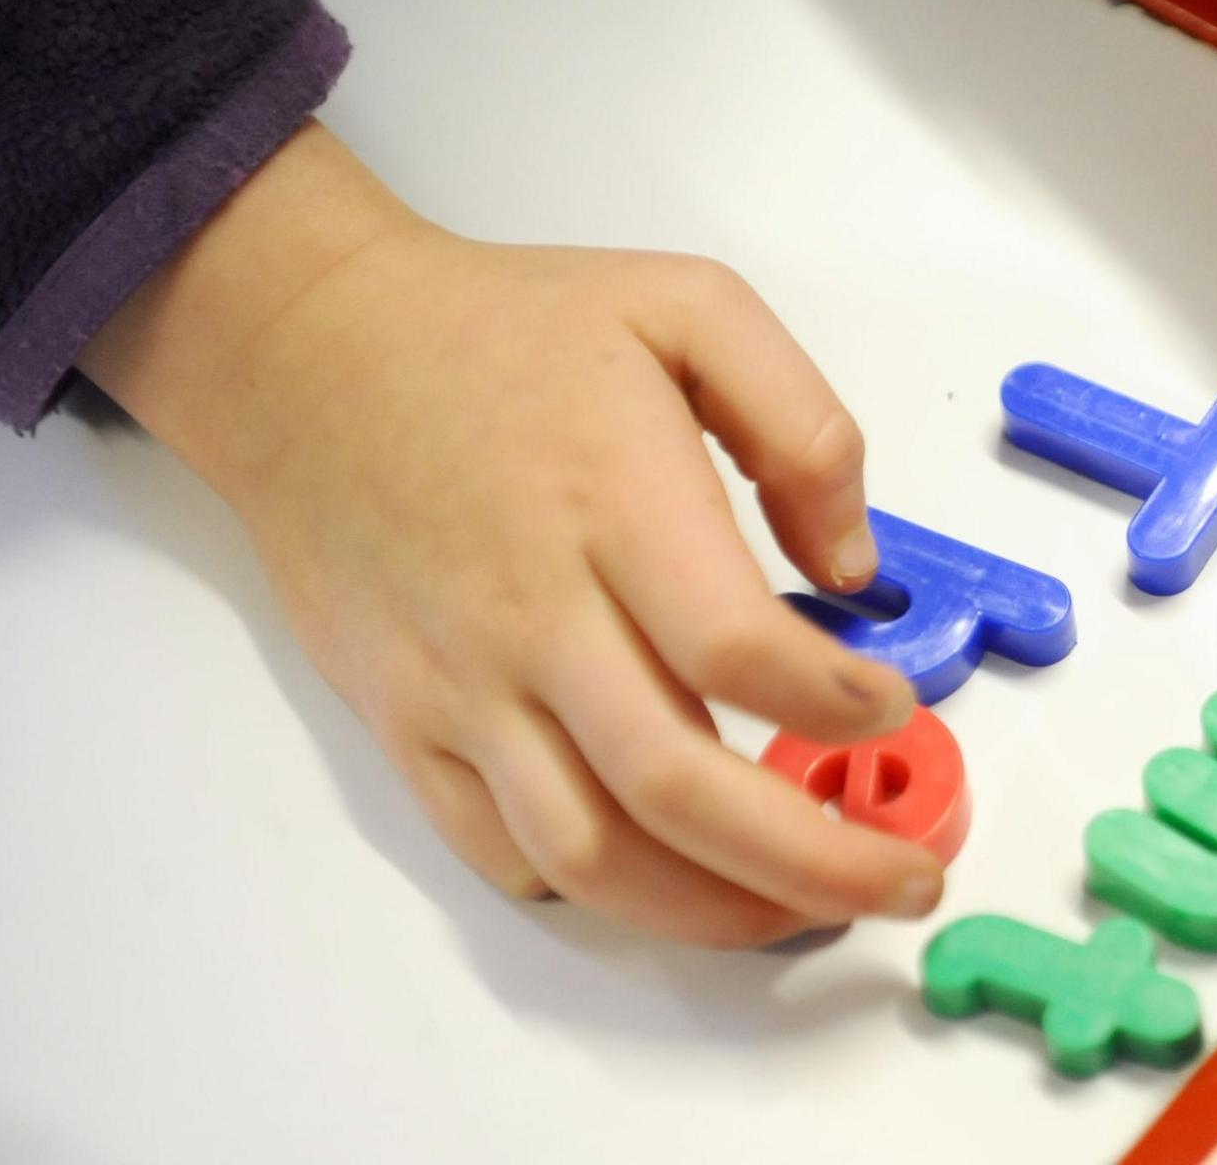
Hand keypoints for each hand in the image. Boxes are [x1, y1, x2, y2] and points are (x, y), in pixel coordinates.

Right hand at [83, 123, 937, 947]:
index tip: (894, 709)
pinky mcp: (410, 724)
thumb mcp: (688, 306)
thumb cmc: (507, 331)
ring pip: (591, 852)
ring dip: (714, 908)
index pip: (735, 648)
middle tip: (905, 879)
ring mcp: (463, 684)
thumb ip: (802, 424)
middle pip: (677, 785)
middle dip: (813, 859)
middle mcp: (533, 613)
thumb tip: (854, 566)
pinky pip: (503, 850)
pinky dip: (598, 891)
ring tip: (806, 909)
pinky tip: (675, 880)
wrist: (311, 355)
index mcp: (614, 502)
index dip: (834, 705)